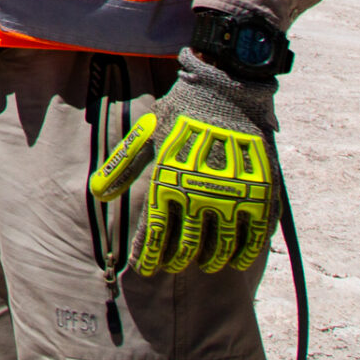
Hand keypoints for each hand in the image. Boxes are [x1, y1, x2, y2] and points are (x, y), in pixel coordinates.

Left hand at [88, 52, 278, 274]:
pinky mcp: (261, 192)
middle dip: (177, 260)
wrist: (224, 90)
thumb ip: (123, 167)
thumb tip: (98, 194)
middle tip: (173, 266)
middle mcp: (199, 193)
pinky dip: (245, 252)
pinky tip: (237, 259)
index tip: (143, 268)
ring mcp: (232, 195)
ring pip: (220, 246)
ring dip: (210, 260)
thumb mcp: (145, 136)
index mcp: (167, 181)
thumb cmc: (179, 113)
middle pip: (186, 245)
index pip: (153, 232)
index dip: (147, 255)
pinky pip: (255, 235)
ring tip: (203, 264)